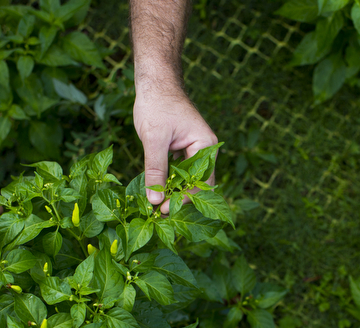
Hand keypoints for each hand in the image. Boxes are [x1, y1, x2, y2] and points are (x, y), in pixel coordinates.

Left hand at [133, 88, 216, 214]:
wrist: (154, 82)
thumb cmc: (157, 104)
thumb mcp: (153, 139)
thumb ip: (155, 170)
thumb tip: (154, 200)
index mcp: (206, 145)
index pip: (200, 182)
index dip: (183, 199)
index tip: (163, 210)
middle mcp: (205, 149)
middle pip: (196, 183)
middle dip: (179, 198)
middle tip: (158, 213)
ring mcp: (194, 149)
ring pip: (186, 178)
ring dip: (173, 191)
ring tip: (155, 205)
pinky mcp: (183, 149)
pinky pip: (178, 170)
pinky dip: (168, 180)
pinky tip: (155, 189)